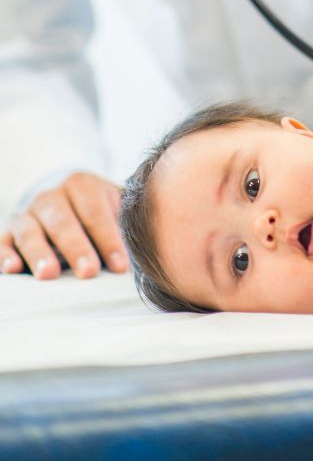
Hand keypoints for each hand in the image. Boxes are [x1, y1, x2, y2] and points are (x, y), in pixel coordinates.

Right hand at [0, 172, 127, 278]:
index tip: (121, 266)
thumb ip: (127, 221)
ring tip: (49, 274)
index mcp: (82, 186)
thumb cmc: (99, 209)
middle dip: (77, 248)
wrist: (65, 196)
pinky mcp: (10, 231)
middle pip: (63, 222)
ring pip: (30, 231)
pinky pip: (3, 241)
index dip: (108, 239)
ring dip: (39, 253)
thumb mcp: (116, 204)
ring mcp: (28, 213)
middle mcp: (52, 197)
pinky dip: (4, 254)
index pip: (96, 213)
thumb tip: (151, 245)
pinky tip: (11, 268)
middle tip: (88, 272)